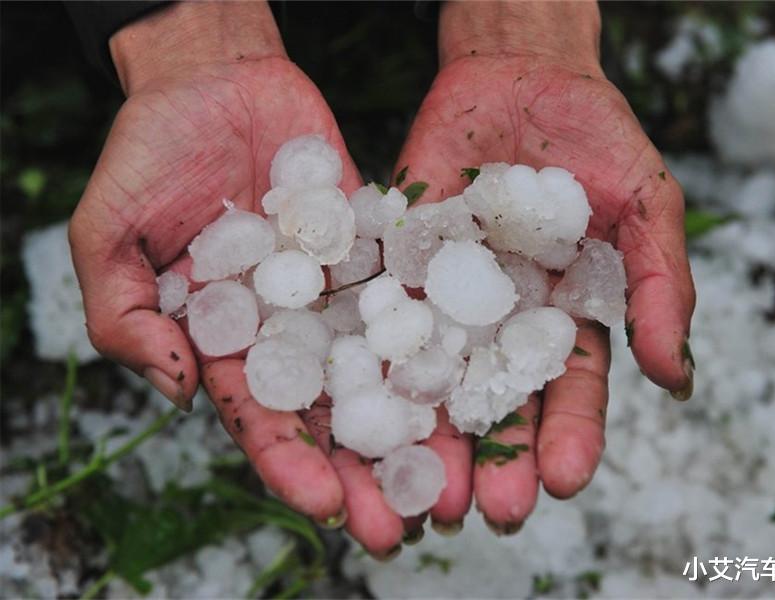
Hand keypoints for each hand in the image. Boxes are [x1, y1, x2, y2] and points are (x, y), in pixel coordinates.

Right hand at [69, 2, 407, 555]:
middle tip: (401, 522)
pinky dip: (436, 334)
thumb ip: (125, 313)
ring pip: (378, 367)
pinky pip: (406, 294)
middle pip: (330, 411)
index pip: (259, 417)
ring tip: (447, 475)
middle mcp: (289, 326)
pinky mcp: (374, 249)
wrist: (212, 82)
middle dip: (362, 469)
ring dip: (410, 422)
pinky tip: (469, 376)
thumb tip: (176, 386)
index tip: (327, 506)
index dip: (290, 464)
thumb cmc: (149, 155)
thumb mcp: (107, 233)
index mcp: (225, 340)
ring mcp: (336, 291)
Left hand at [390, 1, 695, 533]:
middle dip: (490, 457)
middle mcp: (500, 322)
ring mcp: (445, 297)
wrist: (520, 79)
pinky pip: (380, 313)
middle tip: (480, 511)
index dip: (567, 437)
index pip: (568, 392)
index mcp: (564, 319)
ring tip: (417, 486)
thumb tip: (675, 379)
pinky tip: (358, 401)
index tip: (561, 481)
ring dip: (424, 432)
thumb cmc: (596, 140)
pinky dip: (369, 355)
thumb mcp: (646, 206)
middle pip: (494, 401)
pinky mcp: (396, 264)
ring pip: (432, 374)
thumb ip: (660, 287)